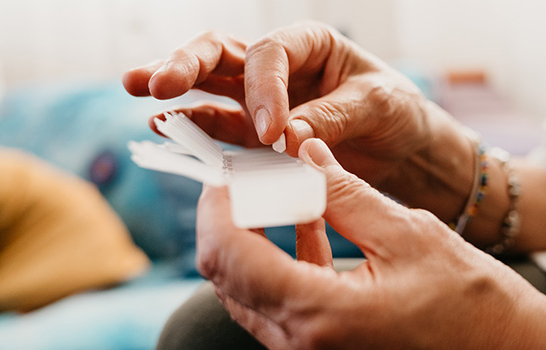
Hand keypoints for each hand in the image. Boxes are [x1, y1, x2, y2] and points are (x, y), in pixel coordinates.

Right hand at [123, 23, 457, 188]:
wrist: (403, 148)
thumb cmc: (396, 113)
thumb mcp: (378, 106)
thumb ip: (333, 117)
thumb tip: (286, 140)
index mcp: (310, 44)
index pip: (271, 54)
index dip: (264, 89)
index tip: (272, 133)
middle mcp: (279, 66)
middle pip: (222, 54)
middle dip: (187, 64)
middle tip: (157, 83)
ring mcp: (261, 99)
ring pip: (209, 85)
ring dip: (174, 91)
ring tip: (141, 96)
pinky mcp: (257, 134)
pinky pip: (220, 128)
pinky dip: (196, 130)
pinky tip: (166, 129)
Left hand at [196, 138, 545, 349]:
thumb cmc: (471, 302)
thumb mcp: (408, 234)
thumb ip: (345, 194)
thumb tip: (306, 154)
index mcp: (319, 314)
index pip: (229, 256)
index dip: (218, 206)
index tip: (230, 171)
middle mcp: (302, 343)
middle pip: (228, 276)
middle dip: (231, 218)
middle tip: (252, 176)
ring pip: (249, 290)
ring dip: (255, 238)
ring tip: (283, 192)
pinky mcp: (323, 349)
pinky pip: (280, 304)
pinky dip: (282, 261)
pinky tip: (310, 224)